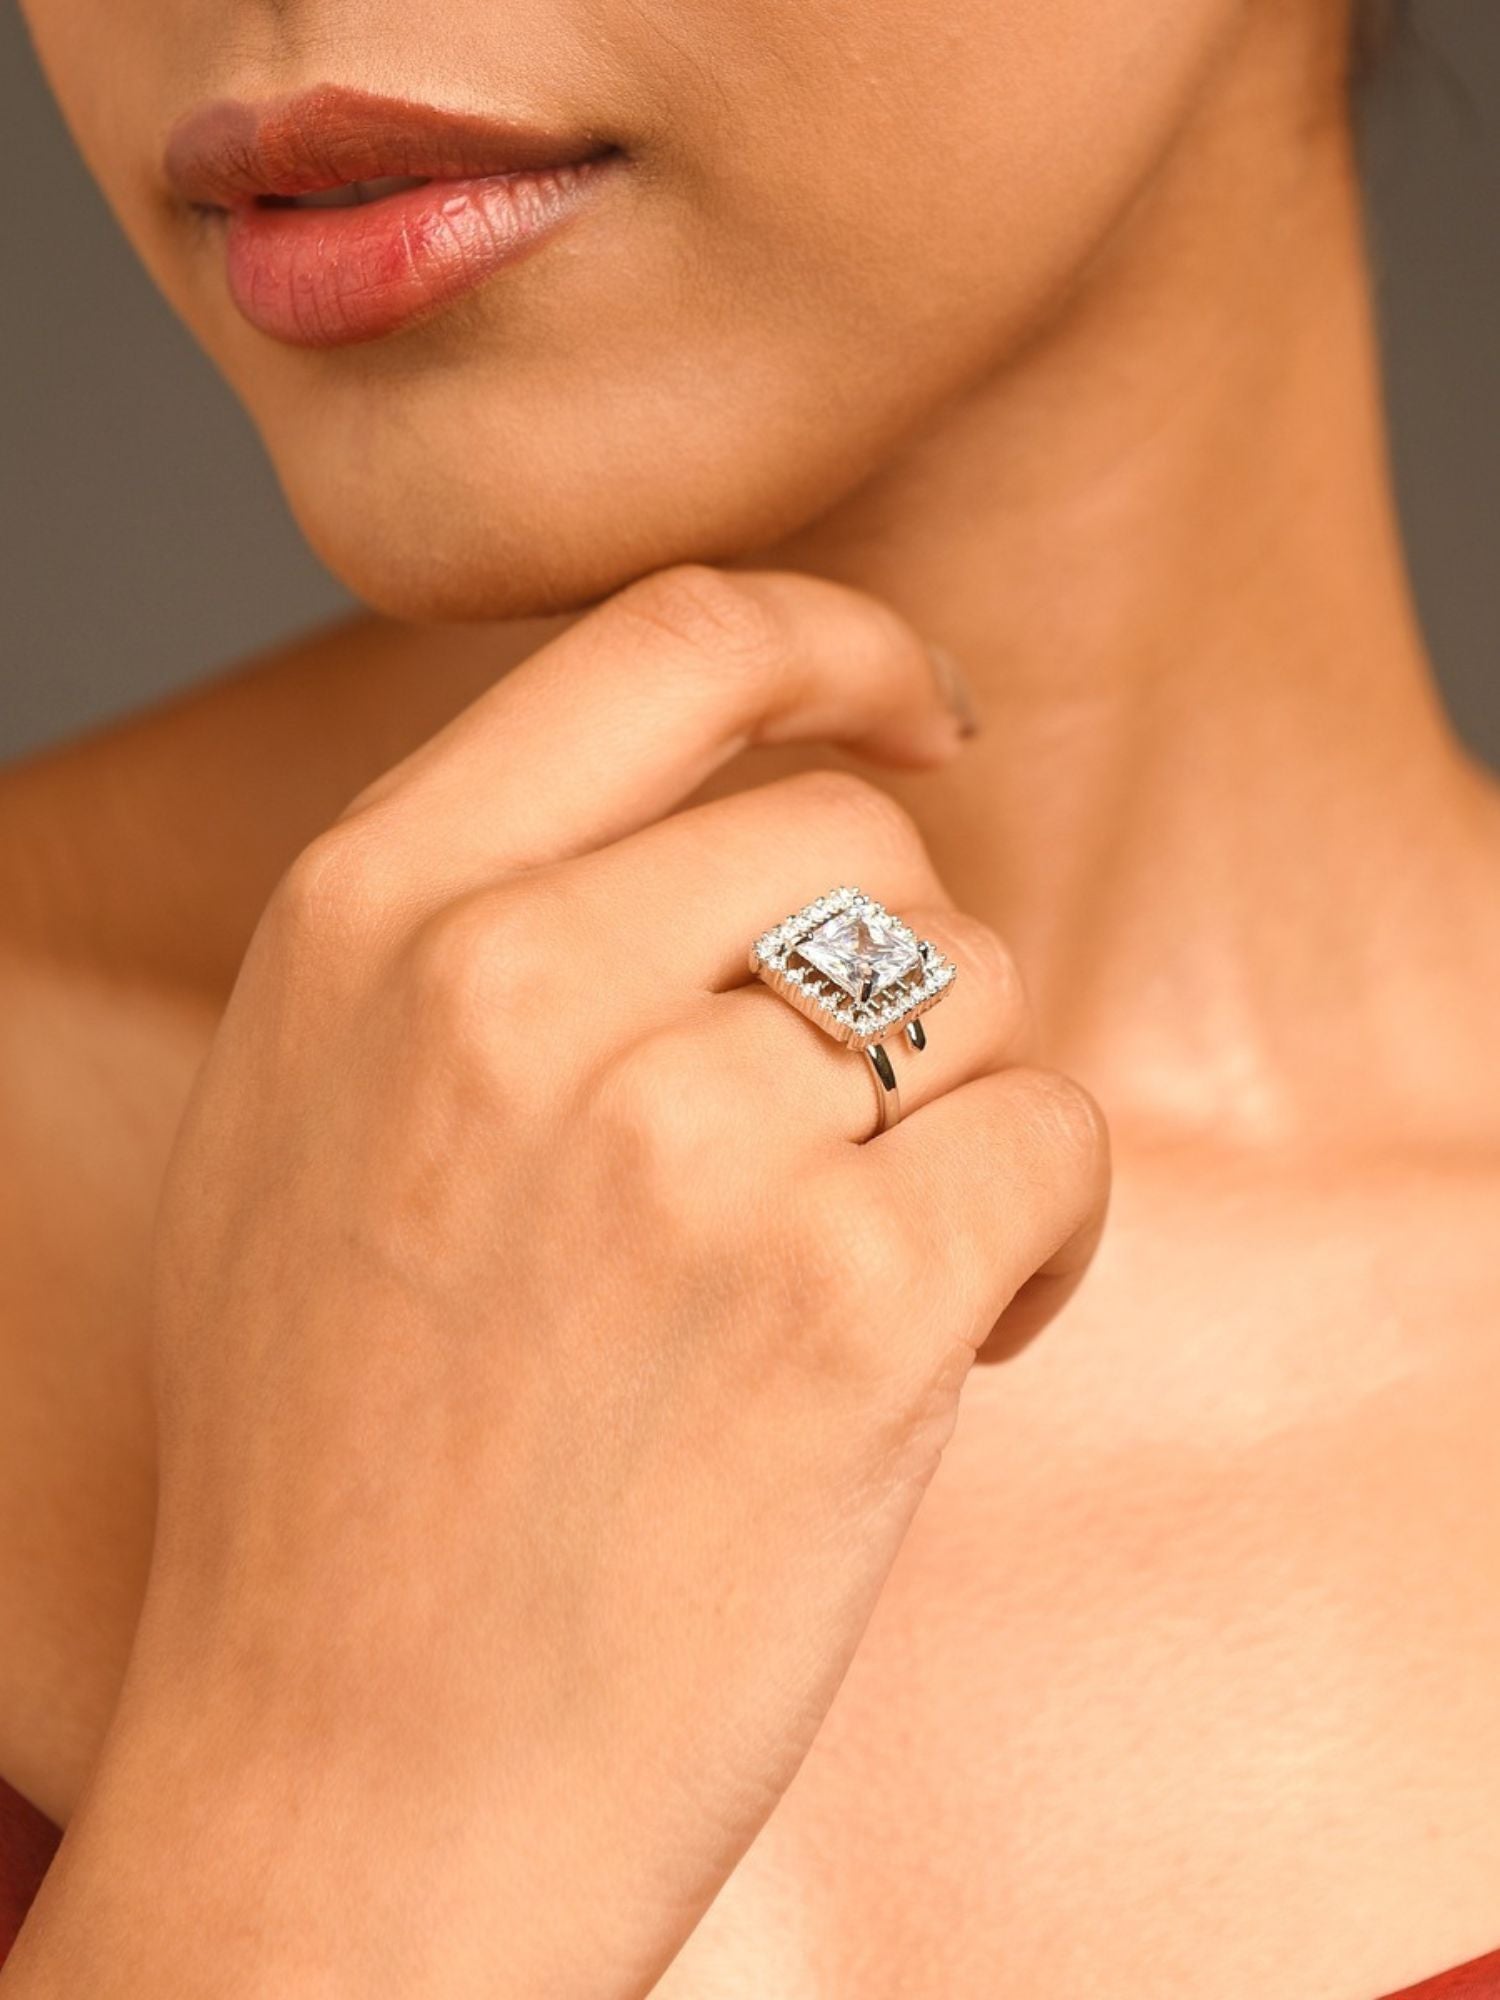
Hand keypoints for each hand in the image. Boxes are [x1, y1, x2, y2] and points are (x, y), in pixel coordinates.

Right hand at [6, 567, 1106, 1997]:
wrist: (351, 1786)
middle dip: (895, 965)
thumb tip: (692, 807)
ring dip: (956, 1112)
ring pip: (975, 989)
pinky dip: (1042, 1229)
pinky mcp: (843, 1301)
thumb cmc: (336, 1466)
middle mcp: (513, 989)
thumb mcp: (308, 1118)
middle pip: (854, 836)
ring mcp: (680, 1142)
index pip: (670, 639)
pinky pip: (1053, 1142)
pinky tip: (955, 1330)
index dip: (832, 648)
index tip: (908, 713)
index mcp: (373, 917)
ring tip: (859, 1258)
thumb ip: (469, 923)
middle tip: (848, 1118)